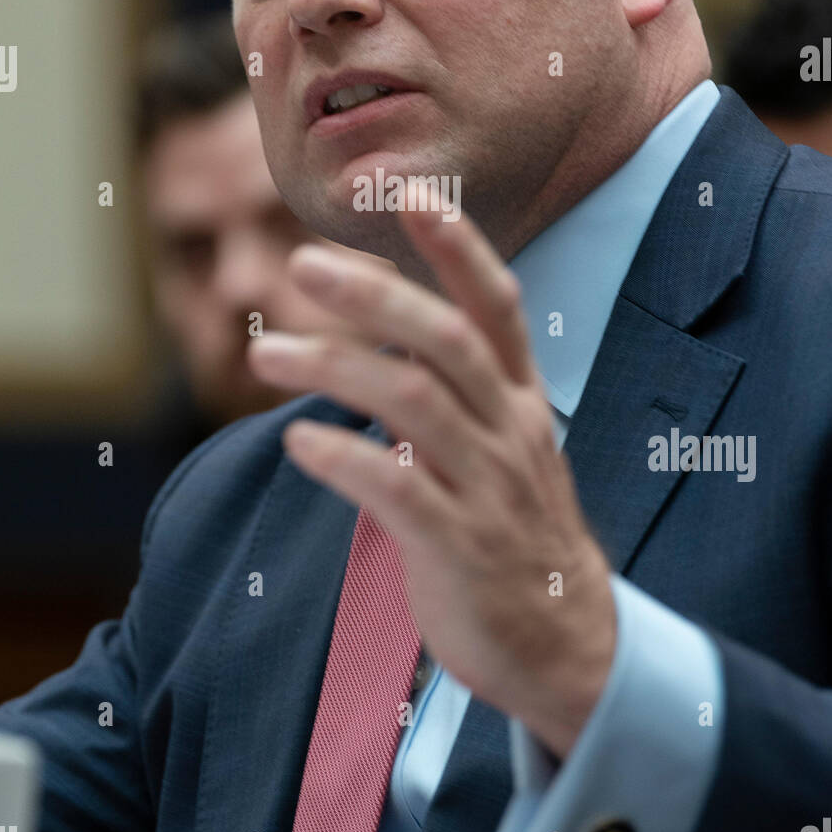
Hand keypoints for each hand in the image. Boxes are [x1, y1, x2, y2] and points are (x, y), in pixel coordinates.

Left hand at [247, 206, 615, 757]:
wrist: (567, 640)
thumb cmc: (514, 527)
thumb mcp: (499, 444)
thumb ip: (446, 387)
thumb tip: (374, 330)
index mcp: (521, 398)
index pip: (495, 303)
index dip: (455, 244)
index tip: (408, 191)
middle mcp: (510, 430)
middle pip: (446, 341)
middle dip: (376, 295)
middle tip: (303, 263)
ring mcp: (488, 488)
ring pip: (414, 405)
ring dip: (334, 368)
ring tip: (263, 353)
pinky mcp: (461, 547)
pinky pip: (398, 492)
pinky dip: (344, 460)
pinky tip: (297, 441)